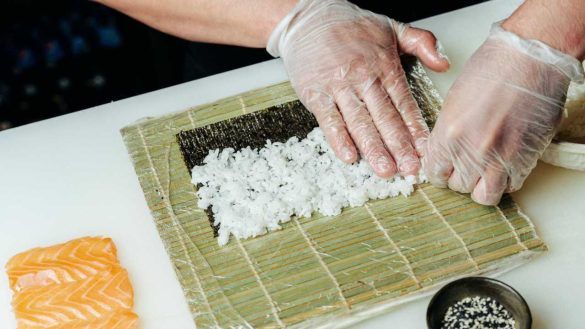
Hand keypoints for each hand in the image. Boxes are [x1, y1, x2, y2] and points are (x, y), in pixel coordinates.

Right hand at [267, 0, 448, 176]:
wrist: (309, 16)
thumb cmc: (350, 25)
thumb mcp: (392, 27)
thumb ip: (422, 43)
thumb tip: (445, 63)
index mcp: (384, 64)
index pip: (404, 102)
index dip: (416, 128)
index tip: (426, 150)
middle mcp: (363, 76)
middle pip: (385, 117)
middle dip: (399, 146)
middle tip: (410, 169)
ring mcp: (338, 86)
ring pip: (359, 122)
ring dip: (373, 148)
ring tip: (385, 169)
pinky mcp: (315, 93)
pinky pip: (328, 119)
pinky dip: (338, 139)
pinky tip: (349, 156)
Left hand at [423, 23, 584, 204]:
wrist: (530, 57)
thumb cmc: (492, 68)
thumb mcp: (453, 100)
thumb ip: (446, 132)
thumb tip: (444, 152)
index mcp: (448, 134)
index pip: (434, 173)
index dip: (438, 171)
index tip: (444, 168)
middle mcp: (472, 151)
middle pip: (457, 186)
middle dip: (459, 177)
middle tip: (465, 166)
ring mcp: (501, 158)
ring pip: (484, 195)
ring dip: (482, 186)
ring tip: (485, 171)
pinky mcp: (526, 158)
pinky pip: (512, 186)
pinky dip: (507, 180)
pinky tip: (506, 164)